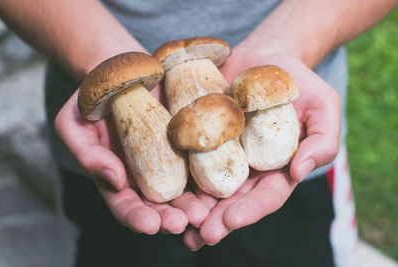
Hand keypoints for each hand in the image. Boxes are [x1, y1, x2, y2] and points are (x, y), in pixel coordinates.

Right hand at [55, 85, 209, 234]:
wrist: (121, 70)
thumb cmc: (92, 98)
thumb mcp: (74, 123)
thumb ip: (87, 154)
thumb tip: (115, 181)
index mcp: (116, 176)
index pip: (125, 205)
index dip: (137, 217)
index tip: (150, 225)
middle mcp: (145, 174)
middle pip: (159, 205)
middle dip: (170, 217)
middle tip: (183, 222)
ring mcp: (169, 160)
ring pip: (184, 190)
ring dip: (194, 204)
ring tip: (204, 211)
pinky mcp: (187, 143)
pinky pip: (200, 163)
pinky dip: (209, 177)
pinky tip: (218, 186)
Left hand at [183, 46, 341, 249]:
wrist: (264, 57)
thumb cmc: (298, 83)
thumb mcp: (323, 107)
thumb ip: (322, 141)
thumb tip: (300, 171)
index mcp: (276, 169)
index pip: (265, 197)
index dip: (248, 211)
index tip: (229, 221)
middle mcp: (246, 168)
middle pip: (231, 200)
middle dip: (216, 220)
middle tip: (199, 235)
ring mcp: (220, 154)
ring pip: (205, 187)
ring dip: (191, 208)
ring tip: (175, 226)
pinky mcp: (200, 137)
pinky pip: (185, 157)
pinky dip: (174, 176)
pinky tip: (159, 191)